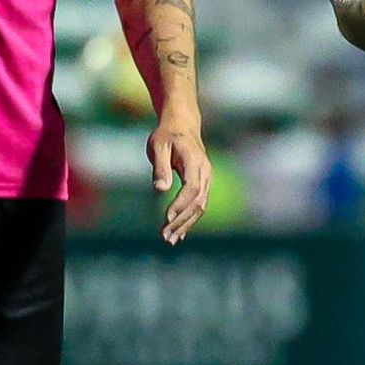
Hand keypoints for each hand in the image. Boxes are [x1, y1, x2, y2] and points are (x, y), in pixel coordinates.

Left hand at [149, 118, 210, 244]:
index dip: (181, 204)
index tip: (167, 217)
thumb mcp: (158, 146)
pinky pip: (199, 205)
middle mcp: (205, 172)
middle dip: (182, 220)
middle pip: (198, 201)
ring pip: (200, 206)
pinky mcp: (202, 184)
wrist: (182, 125)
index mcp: (195, 161)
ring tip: (170, 239)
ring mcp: (206, 179)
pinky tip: (179, 233)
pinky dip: (189, 220)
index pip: (192, 188)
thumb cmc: (167, 134)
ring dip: (186, 224)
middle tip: (165, 236)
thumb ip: (160, 167)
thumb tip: (161, 189)